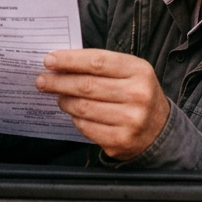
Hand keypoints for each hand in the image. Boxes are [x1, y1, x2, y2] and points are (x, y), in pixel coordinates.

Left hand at [35, 49, 170, 161]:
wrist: (160, 130)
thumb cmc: (137, 94)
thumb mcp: (129, 72)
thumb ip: (100, 66)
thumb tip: (60, 63)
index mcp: (139, 71)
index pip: (96, 62)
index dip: (69, 60)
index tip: (49, 60)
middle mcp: (137, 95)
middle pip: (86, 86)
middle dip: (58, 82)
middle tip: (42, 80)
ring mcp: (130, 120)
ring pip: (83, 108)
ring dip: (64, 101)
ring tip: (58, 96)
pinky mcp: (120, 141)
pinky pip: (86, 127)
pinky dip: (75, 119)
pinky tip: (73, 113)